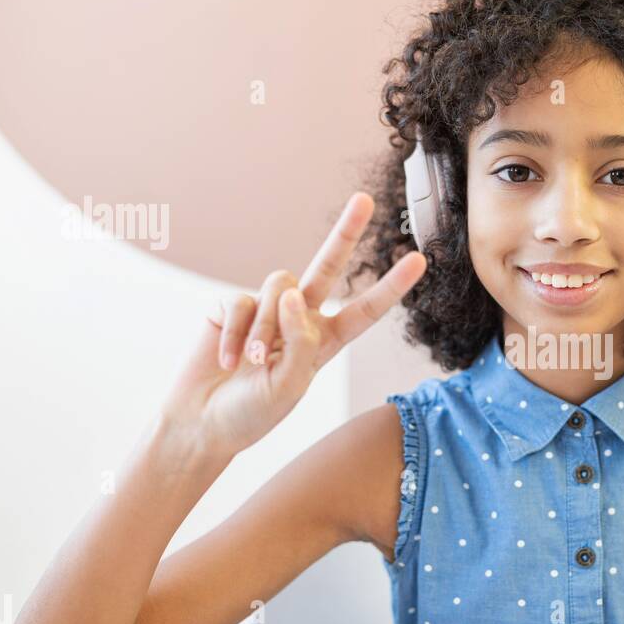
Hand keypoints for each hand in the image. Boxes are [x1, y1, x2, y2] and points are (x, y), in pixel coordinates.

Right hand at [162, 191, 425, 455]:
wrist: (203, 422)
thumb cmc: (252, 413)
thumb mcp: (289, 387)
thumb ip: (300, 341)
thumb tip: (293, 293)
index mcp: (325, 341)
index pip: (365, 310)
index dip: (390, 286)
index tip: (420, 260)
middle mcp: (299, 318)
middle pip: (328, 267)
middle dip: (346, 232)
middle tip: (366, 200)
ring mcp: (266, 309)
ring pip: (278, 287)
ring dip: (266, 326)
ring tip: (253, 362)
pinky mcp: (232, 307)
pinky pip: (240, 301)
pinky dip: (236, 333)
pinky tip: (229, 360)